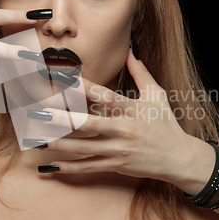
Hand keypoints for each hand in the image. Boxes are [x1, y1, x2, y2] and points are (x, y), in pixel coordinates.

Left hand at [37, 49, 194, 181]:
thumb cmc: (167, 125)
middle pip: (89, 124)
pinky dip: (71, 167)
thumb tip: (130, 51)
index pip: (106, 97)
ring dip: (60, 144)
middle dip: (63, 119)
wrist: (179, 158)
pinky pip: (90, 167)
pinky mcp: (117, 165)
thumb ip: (141, 74)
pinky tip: (53, 166)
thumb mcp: (157, 96)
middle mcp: (124, 130)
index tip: (64, 79)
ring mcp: (119, 150)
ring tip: (39, 139)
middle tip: (40, 113)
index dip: (84, 88)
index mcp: (133, 110)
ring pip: (85, 148)